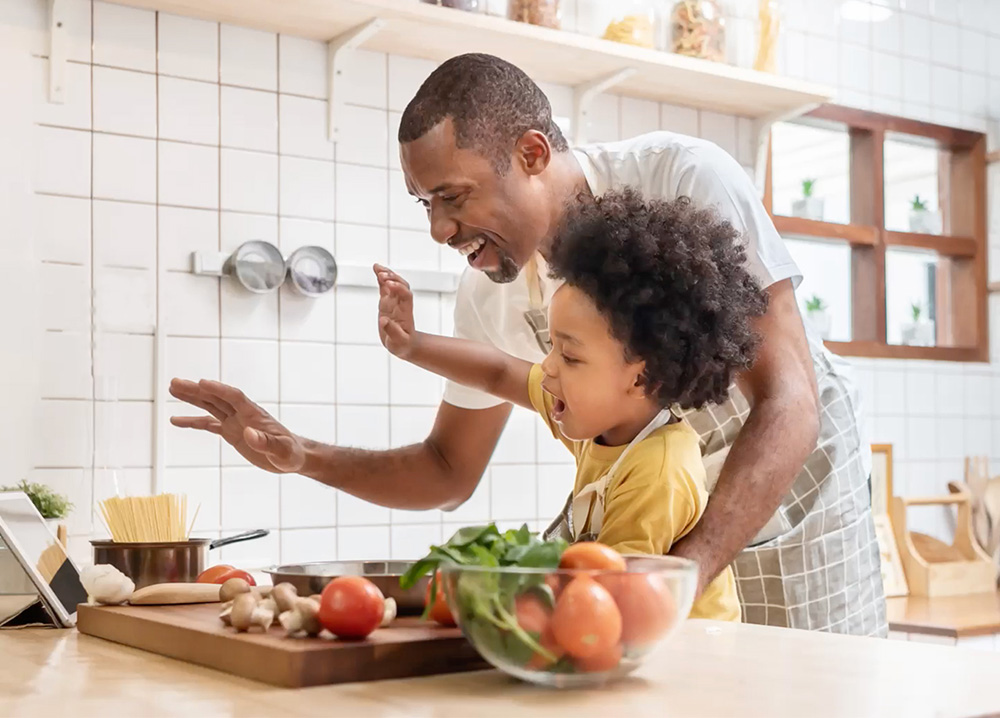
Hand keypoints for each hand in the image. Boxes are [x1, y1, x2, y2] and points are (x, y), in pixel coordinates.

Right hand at [168, 379, 305, 473]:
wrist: (292, 457)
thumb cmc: (289, 453)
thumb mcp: (281, 451)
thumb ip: (266, 443)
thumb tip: (249, 433)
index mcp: (255, 415)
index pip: (235, 397)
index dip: (219, 390)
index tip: (202, 382)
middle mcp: (242, 414)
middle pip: (217, 398)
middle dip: (197, 390)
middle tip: (175, 383)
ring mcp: (235, 422)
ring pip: (210, 406)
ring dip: (192, 398)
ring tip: (173, 389)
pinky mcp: (231, 432)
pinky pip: (208, 424)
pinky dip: (193, 422)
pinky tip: (176, 420)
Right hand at [374, 263, 417, 358]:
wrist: (405, 345)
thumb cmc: (403, 344)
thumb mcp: (398, 342)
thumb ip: (392, 331)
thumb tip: (384, 321)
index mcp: (405, 312)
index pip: (405, 296)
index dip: (399, 288)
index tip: (390, 285)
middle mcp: (400, 304)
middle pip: (400, 286)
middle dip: (393, 278)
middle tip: (382, 274)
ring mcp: (393, 302)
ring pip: (392, 284)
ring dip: (386, 274)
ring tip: (377, 267)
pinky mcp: (386, 303)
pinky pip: (384, 288)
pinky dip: (381, 278)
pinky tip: (376, 270)